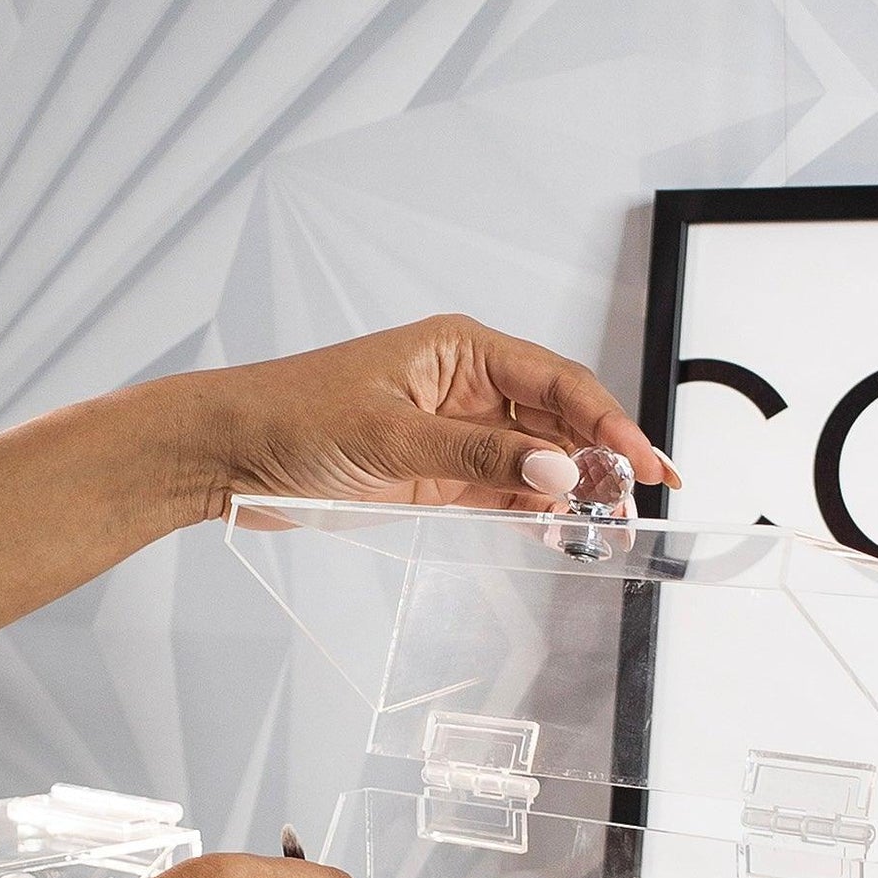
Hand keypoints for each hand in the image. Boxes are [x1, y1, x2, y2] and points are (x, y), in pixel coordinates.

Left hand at [162, 313, 678, 522]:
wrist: (231, 452)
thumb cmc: (294, 417)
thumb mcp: (392, 438)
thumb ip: (478, 459)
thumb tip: (556, 471)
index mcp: (463, 351)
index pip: (558, 383)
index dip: (610, 422)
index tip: (646, 460)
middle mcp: (467, 387)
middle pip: (559, 420)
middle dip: (605, 457)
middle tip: (645, 498)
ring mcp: (455, 434)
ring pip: (538, 459)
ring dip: (575, 488)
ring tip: (614, 521)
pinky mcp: (439, 476)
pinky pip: (506, 490)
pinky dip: (537, 509)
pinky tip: (565, 526)